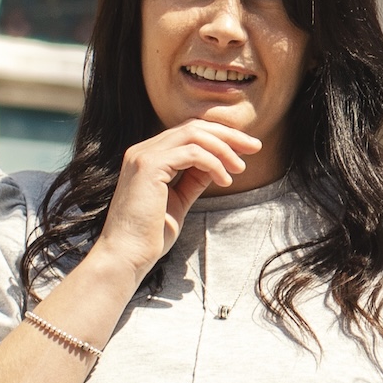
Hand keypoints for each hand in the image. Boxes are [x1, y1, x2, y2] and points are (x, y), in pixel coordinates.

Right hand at [90, 118, 258, 280]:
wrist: (127, 256)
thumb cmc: (150, 235)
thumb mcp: (179, 201)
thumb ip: (194, 179)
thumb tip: (217, 164)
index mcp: (148, 156)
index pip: (187, 131)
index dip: (219, 135)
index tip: (245, 149)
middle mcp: (143, 150)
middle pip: (193, 126)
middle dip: (228, 135)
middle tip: (255, 147)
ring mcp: (143, 155)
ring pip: (194, 134)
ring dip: (224, 149)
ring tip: (240, 168)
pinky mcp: (148, 166)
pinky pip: (192, 153)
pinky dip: (214, 163)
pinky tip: (224, 180)